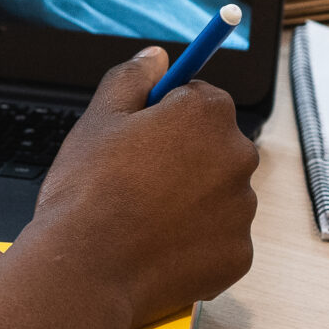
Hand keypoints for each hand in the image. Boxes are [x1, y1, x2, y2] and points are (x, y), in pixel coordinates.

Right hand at [11, 46, 259, 328]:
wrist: (86, 271)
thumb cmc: (88, 191)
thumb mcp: (99, 118)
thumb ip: (133, 78)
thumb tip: (158, 57)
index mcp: (208, 113)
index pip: (199, 98)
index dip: (166, 116)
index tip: (141, 136)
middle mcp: (238, 155)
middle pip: (214, 146)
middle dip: (183, 158)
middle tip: (137, 181)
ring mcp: (242, 209)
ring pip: (218, 195)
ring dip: (192, 201)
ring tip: (143, 219)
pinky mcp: (239, 255)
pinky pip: (219, 240)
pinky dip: (195, 244)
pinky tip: (158, 249)